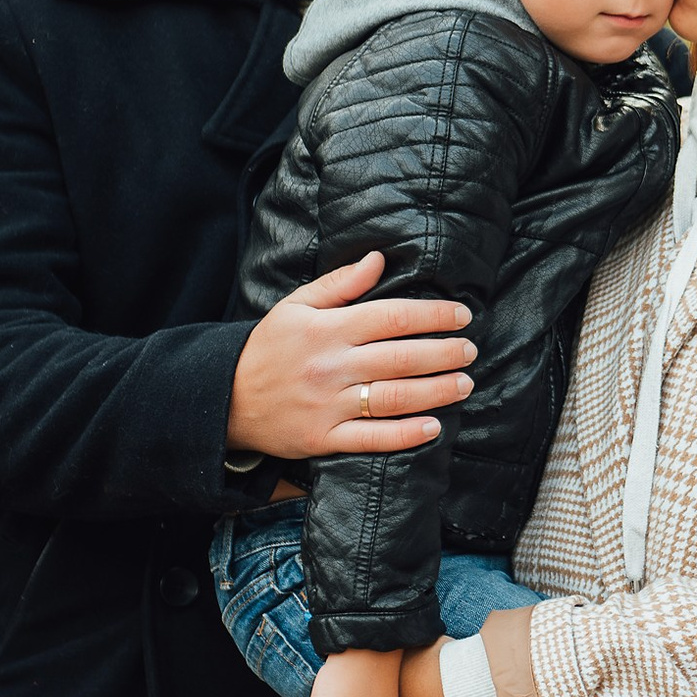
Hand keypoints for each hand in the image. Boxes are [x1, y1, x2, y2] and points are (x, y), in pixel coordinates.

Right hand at [228, 253, 477, 457]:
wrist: (225, 398)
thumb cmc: (269, 347)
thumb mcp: (296, 306)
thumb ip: (341, 283)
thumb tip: (379, 258)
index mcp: (328, 329)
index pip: (393, 316)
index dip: (433, 316)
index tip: (461, 317)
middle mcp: (332, 366)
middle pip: (401, 358)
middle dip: (444, 353)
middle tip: (470, 351)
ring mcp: (328, 405)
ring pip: (394, 397)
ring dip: (436, 391)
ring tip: (464, 384)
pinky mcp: (324, 438)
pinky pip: (372, 438)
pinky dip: (405, 435)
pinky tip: (433, 427)